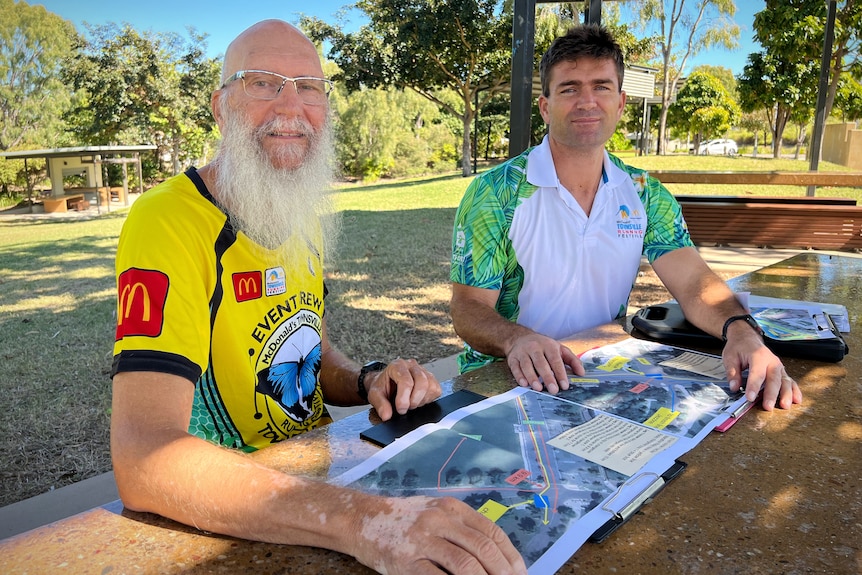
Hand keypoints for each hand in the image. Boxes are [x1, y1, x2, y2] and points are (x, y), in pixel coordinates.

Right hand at [353, 495, 526, 574]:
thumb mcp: (436, 514)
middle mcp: (439, 519)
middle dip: (503, 572)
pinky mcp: (406, 560)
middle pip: (482, 548)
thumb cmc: (405, 521)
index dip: (510, 556)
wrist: (363, 520)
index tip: (521, 574)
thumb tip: (496, 557)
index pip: (491, 532)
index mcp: (452, 508)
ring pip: (464, 564)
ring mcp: (422, 539)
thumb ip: (462, 528)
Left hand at [366, 359, 441, 420]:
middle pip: (422, 382)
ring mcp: (423, 371)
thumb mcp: (375, 395)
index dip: (404, 399)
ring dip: (422, 400)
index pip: (406, 381)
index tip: (400, 409)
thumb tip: (386, 415)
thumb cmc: (383, 386)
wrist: (386, 384)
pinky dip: (429, 398)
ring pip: (431, 385)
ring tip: (411, 403)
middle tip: (406, 408)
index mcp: (397, 366)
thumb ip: (380, 404)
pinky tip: (418, 400)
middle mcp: (411, 365)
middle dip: (414, 400)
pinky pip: (436, 389)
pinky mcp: (431, 378)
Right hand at [506, 333, 583, 393]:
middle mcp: (534, 347)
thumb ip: (572, 360)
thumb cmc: (544, 347)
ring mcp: (522, 352)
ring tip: (538, 388)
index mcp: (548, 345)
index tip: (565, 385)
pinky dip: (519, 376)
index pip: (555, 360)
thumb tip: (582, 373)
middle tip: (553, 390)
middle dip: (547, 377)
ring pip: (527, 365)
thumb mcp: (559, 349)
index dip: (560, 373)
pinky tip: (524, 384)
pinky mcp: (512, 358)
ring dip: (532, 377)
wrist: (520, 337)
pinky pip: (515, 368)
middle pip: (541, 363)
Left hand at [723, 334, 801, 410]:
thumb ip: (732, 373)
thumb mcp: (730, 357)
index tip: (750, 398)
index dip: (753, 386)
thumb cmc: (739, 347)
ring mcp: (778, 366)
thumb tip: (734, 387)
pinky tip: (797, 400)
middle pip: (773, 379)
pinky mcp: (781, 371)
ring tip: (785, 406)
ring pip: (785, 381)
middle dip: (771, 394)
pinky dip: (794, 390)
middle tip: (768, 407)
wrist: (747, 338)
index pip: (757, 373)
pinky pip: (790, 381)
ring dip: (786, 394)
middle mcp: (771, 361)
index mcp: (758, 356)